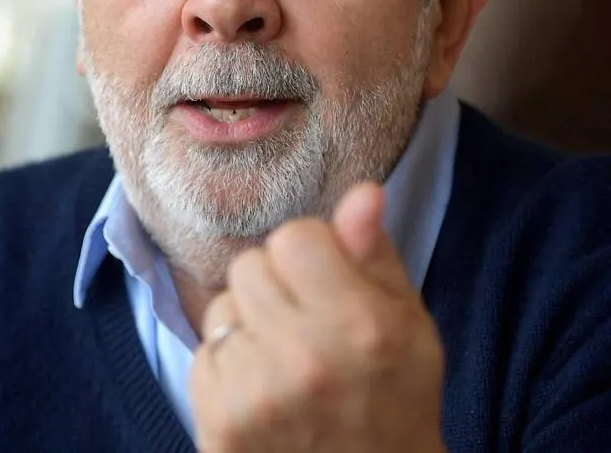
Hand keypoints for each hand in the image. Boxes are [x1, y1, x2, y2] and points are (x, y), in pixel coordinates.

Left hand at [188, 183, 445, 452]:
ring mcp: (256, 390)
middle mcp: (304, 355)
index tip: (328, 286)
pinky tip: (265, 394)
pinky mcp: (219, 418)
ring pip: (222, 306)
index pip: (293, 235)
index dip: (311, 256)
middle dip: (276, 287)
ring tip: (288, 366)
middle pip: (251, 264)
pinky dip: (229, 367)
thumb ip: (375, 255)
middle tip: (309, 331)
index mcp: (359, 324)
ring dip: (248, 326)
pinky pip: (204, 351)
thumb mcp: (406, 325)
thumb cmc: (394, 399)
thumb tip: (363, 190)